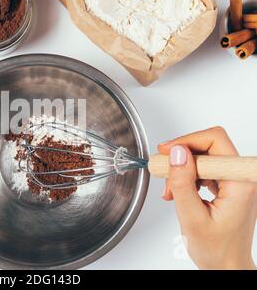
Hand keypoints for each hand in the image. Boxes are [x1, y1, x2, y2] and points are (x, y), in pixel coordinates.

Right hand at [159, 127, 256, 269]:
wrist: (225, 265)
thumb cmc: (216, 250)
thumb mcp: (192, 217)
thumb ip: (183, 183)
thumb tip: (176, 153)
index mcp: (241, 182)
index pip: (215, 141)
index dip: (187, 141)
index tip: (166, 152)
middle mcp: (242, 177)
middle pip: (208, 146)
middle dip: (181, 157)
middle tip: (163, 169)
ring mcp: (235, 180)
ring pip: (203, 156)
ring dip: (182, 169)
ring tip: (170, 190)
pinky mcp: (227, 184)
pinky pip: (204, 168)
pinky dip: (187, 176)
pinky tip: (178, 191)